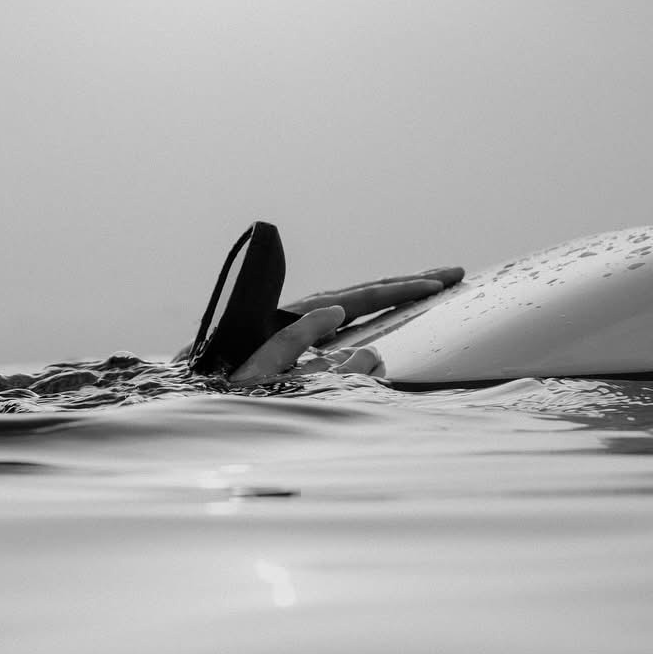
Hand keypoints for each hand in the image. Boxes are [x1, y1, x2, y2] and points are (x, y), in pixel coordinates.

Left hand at [229, 265, 463, 383]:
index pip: (359, 297)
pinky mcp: (300, 337)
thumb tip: (337, 310)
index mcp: (298, 314)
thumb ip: (296, 336)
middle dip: (409, 281)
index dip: (398, 291)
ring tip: (430, 284)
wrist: (200, 382)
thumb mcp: (259, 358)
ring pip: (357, 302)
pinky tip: (388, 310)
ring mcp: (303, 321)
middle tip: (453, 271)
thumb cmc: (226, 374)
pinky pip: (345, 320)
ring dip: (394, 292)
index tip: (436, 285)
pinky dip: (373, 310)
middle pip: (365, 291)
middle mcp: (303, 311)